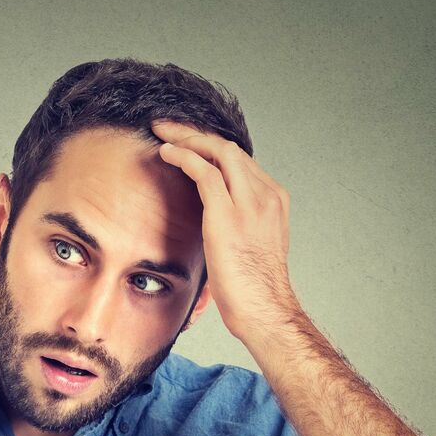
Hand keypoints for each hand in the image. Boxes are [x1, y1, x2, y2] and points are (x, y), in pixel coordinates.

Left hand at [152, 119, 299, 339]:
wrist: (264, 309)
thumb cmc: (254, 288)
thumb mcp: (250, 245)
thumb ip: (237, 223)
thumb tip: (212, 219)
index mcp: (273, 200)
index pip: (240, 160)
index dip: (211, 147)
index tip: (189, 142)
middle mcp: (266, 195)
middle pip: (229, 148)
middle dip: (195, 133)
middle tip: (168, 127)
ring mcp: (249, 203)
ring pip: (217, 152)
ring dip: (186, 138)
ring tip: (162, 132)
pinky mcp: (228, 214)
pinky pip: (204, 171)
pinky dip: (183, 156)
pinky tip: (166, 153)